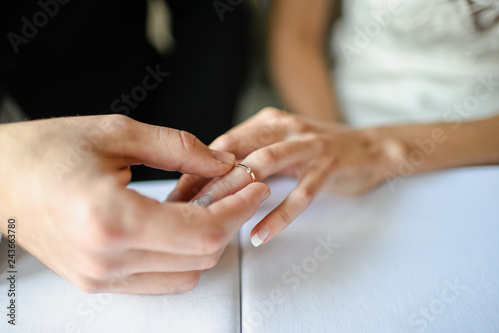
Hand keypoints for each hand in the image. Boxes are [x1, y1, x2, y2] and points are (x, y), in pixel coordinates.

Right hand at [0, 115, 269, 293]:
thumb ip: (180, 149)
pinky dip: (183, 255)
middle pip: (201, 257)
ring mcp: (102, 278)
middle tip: (239, 188)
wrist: (0, 180)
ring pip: (186, 274)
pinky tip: (184, 224)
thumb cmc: (48, 151)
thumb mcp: (118, 133)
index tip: (255, 186)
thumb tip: (223, 162)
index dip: (239, 209)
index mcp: (111, 219)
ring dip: (209, 241)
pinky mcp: (99, 282)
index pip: (203, 232)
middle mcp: (107, 259)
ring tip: (212, 204)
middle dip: (231, 220)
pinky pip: (161, 280)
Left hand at [169, 108, 401, 245]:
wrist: (370, 147)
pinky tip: (259, 235)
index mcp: (266, 122)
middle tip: (184, 212)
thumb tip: (206, 183)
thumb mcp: (279, 148)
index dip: (196, 171)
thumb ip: (249, 159)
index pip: (221, 146)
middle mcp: (283, 127)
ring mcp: (308, 144)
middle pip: (236, 154)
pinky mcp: (329, 165)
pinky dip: (279, 215)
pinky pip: (300, 193)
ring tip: (214, 219)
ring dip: (235, 194)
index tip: (177, 197)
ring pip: (263, 167)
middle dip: (207, 184)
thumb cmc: (316, 152)